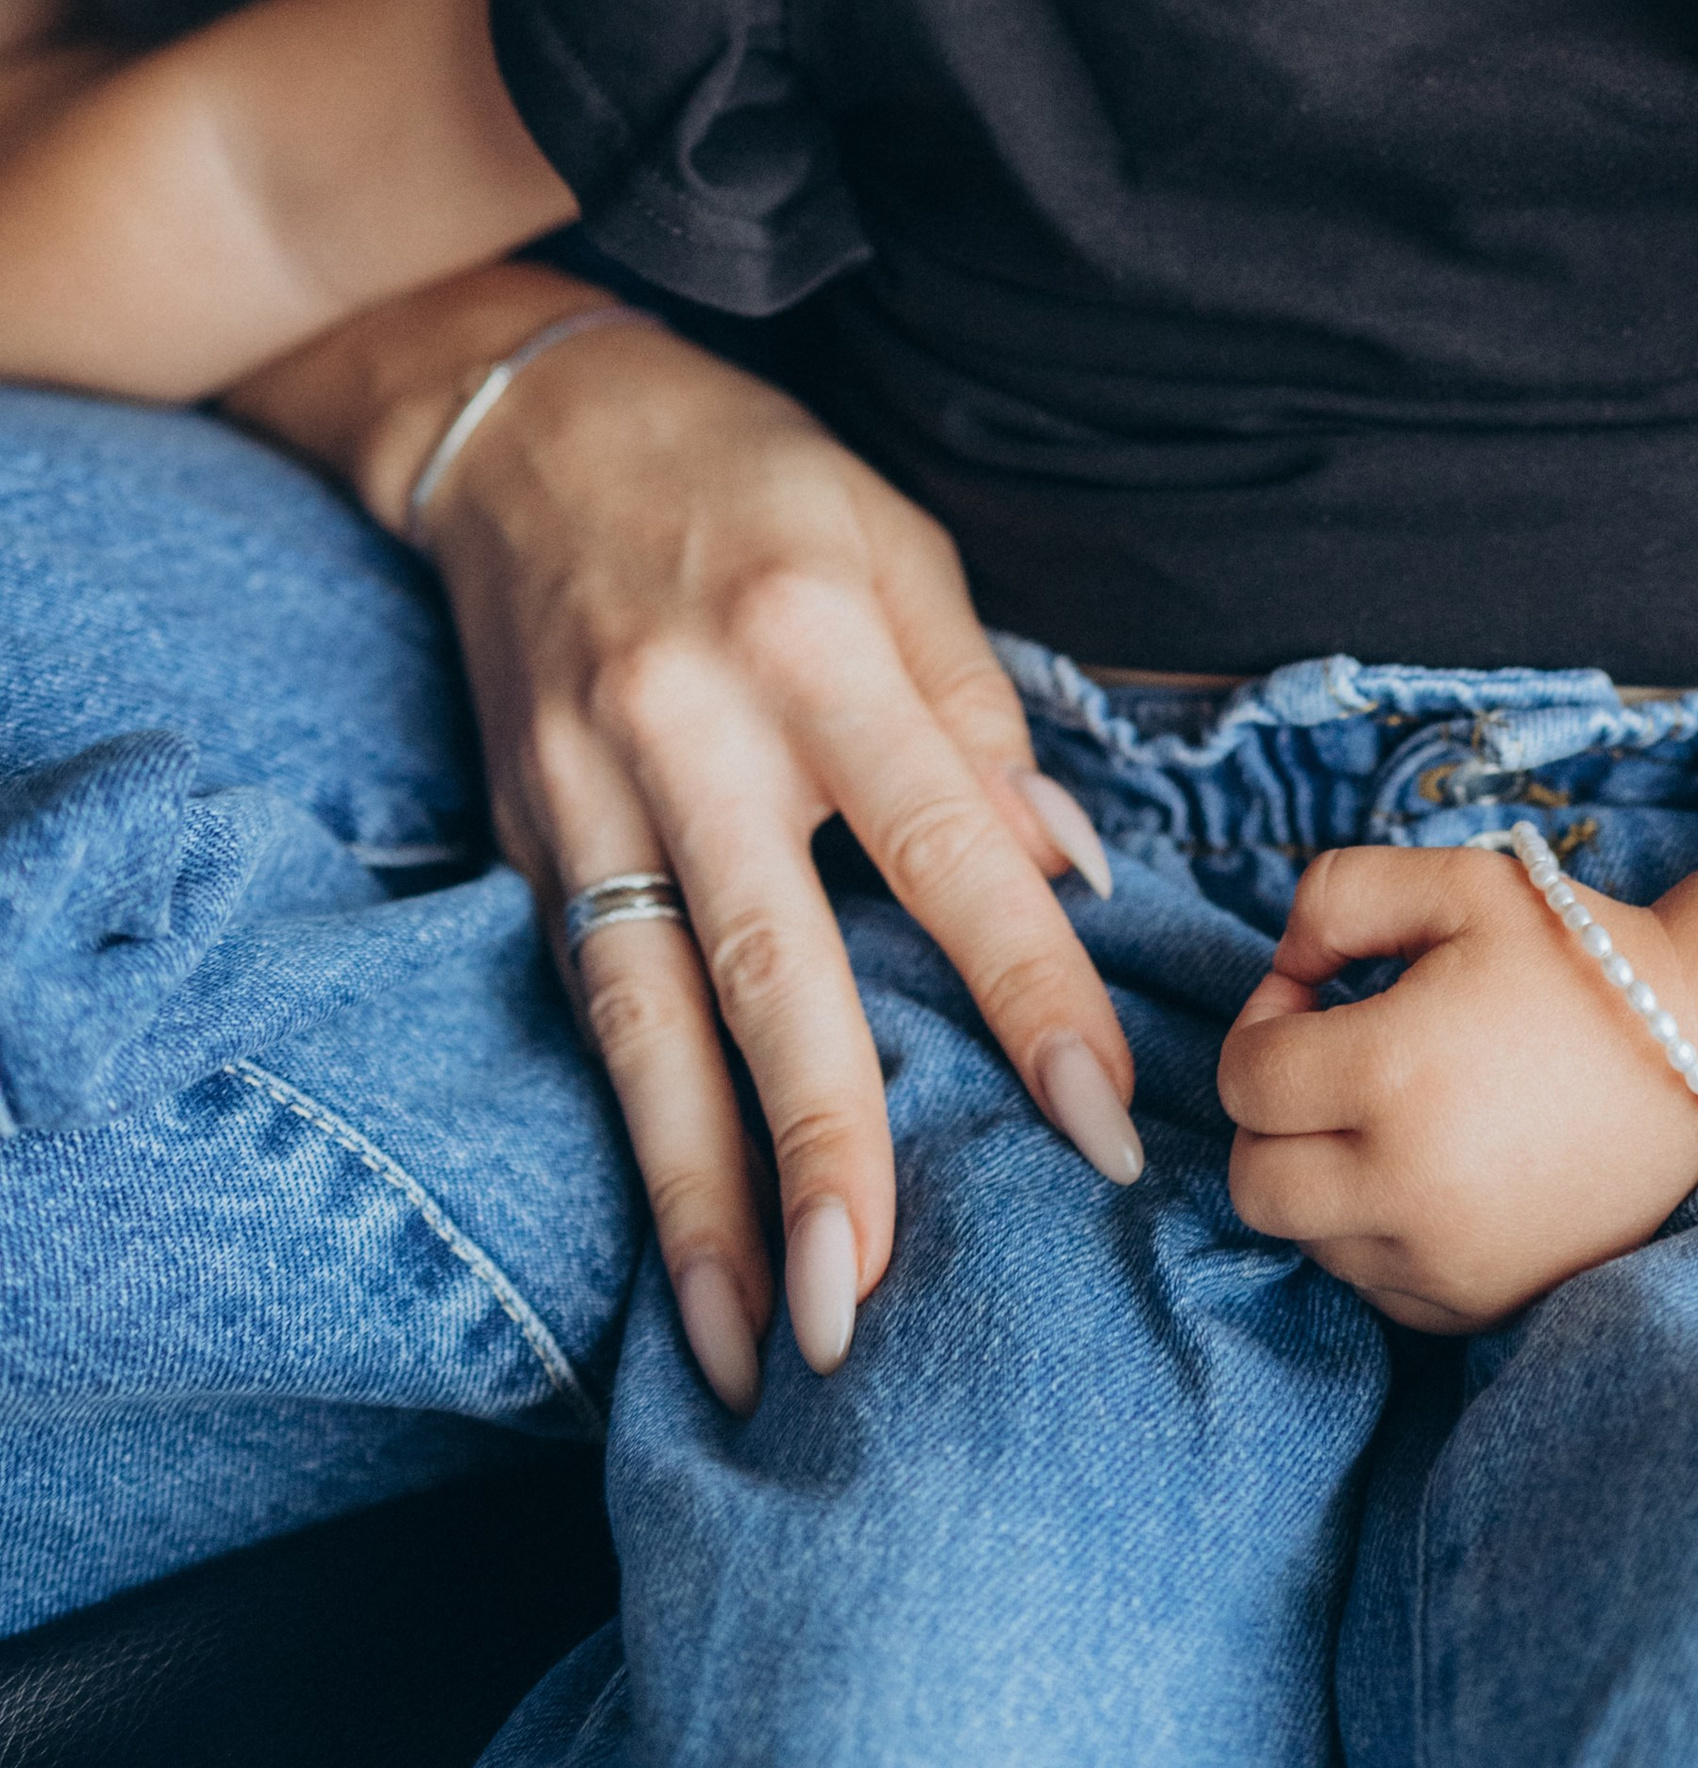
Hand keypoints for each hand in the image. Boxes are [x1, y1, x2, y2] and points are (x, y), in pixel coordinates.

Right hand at [232, 278, 1137, 1412]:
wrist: (529, 423)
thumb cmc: (750, 480)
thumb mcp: (897, 543)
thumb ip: (982, 712)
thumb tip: (1074, 875)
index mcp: (818, 640)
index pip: (949, 843)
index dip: (1029, 989)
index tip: (1101, 1121)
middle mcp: (694, 725)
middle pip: (776, 965)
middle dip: (830, 1148)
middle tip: (879, 1303)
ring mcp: (590, 789)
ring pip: (649, 1023)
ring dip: (700, 1199)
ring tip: (757, 1345)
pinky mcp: (526, 834)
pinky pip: (589, 1006)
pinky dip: (633, 1135)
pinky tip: (681, 1249)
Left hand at [1218, 844, 1697, 1331]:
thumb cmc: (1575, 957)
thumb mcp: (1460, 882)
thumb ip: (1338, 895)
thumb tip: (1283, 962)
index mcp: (1393, 1073)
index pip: (1245, 1079)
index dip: (1262, 1021)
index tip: (1315, 996)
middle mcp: (1409, 1185)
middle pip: (1254, 1181)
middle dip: (1270, 1116)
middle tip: (1329, 1063)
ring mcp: (1447, 1260)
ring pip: (1308, 1238)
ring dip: (1321, 1175)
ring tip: (1392, 1111)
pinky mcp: (1480, 1304)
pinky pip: (1374, 1282)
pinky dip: (1376, 1231)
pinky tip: (1430, 1167)